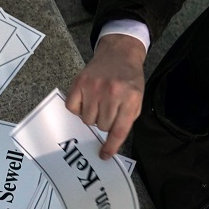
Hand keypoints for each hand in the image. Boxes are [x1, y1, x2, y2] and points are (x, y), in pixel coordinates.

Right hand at [66, 33, 145, 158]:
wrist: (119, 53)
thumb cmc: (128, 79)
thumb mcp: (136, 99)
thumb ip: (126, 118)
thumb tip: (110, 141)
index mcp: (130, 99)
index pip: (118, 130)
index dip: (111, 146)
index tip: (104, 155)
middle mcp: (112, 93)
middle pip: (101, 126)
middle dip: (104, 122)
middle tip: (108, 109)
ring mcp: (94, 88)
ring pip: (87, 120)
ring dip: (92, 115)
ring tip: (98, 102)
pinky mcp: (80, 83)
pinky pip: (73, 108)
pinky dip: (78, 108)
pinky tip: (86, 99)